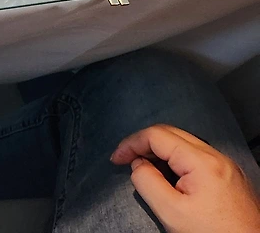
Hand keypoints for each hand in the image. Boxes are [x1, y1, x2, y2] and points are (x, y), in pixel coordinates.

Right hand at [112, 125, 259, 232]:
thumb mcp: (170, 212)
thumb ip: (147, 182)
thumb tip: (137, 163)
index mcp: (202, 161)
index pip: (157, 135)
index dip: (131, 143)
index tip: (116, 160)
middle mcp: (217, 156)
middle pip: (171, 134)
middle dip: (144, 143)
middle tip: (126, 161)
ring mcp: (226, 166)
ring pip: (184, 144)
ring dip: (160, 151)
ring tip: (145, 169)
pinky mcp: (230, 177)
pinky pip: (197, 157)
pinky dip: (177, 160)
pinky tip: (170, 177)